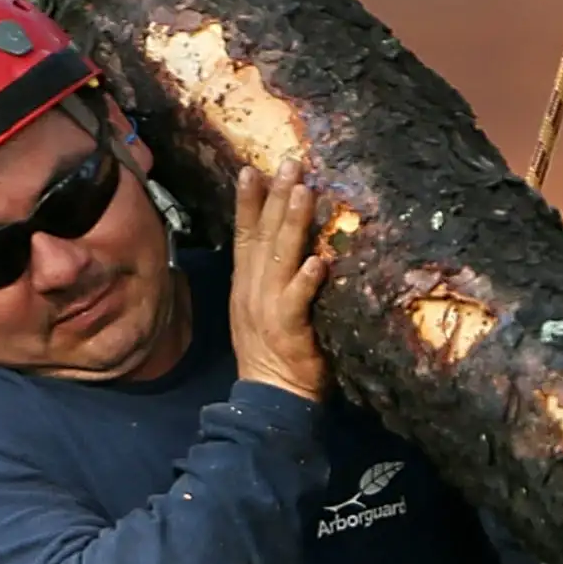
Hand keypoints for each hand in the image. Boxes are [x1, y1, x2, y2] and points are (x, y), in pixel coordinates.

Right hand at [229, 168, 329, 404]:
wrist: (270, 399)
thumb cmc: (273, 353)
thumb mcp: (259, 308)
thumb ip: (270, 275)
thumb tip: (287, 241)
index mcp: (246, 284)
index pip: (245, 235)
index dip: (248, 202)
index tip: (253, 169)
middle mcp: (253, 290)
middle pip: (263, 236)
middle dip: (275, 197)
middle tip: (290, 163)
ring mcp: (269, 309)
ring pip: (279, 259)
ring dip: (291, 224)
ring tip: (304, 193)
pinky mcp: (289, 330)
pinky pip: (297, 301)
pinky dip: (306, 281)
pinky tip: (318, 261)